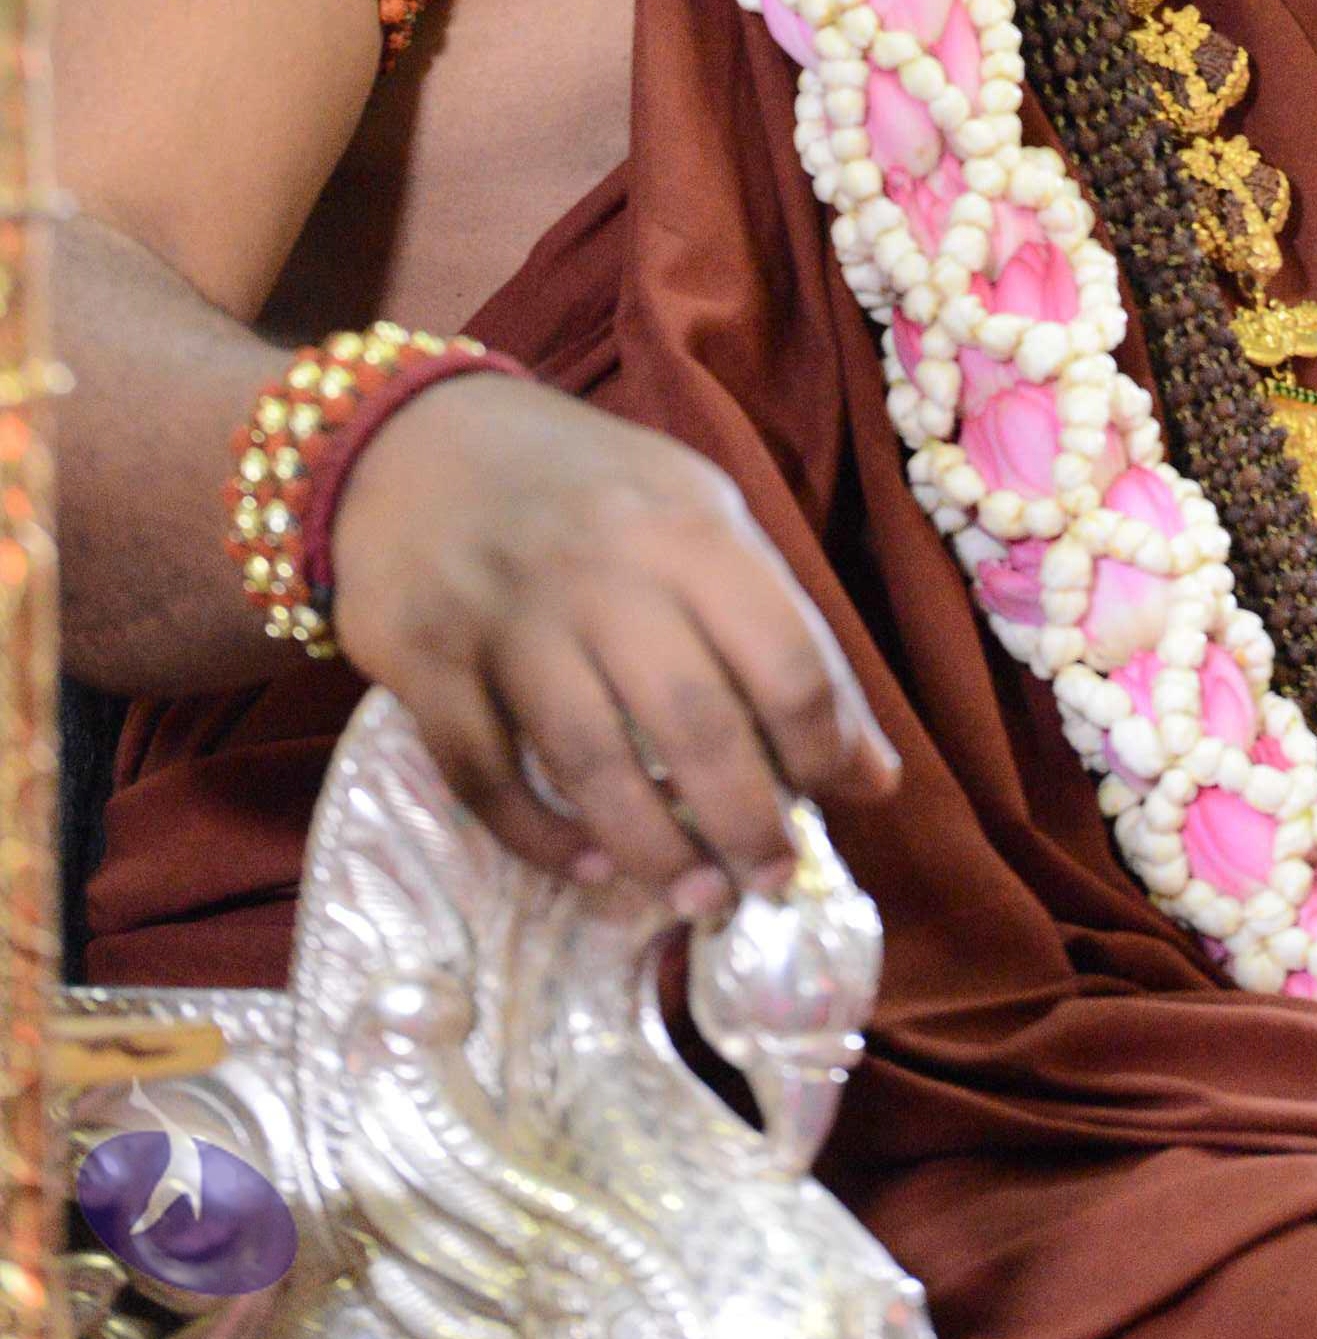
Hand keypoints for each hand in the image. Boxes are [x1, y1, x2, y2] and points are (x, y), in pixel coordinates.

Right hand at [325, 372, 898, 915]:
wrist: (419, 440)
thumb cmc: (589, 493)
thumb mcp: (700, 522)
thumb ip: (786, 634)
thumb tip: (876, 777)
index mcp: (690, 527)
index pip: (785, 656)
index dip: (821, 747)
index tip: (831, 798)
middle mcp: (603, 569)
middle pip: (695, 722)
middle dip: (746, 822)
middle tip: (767, 881)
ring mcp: (509, 616)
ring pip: (592, 762)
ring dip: (654, 852)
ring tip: (696, 899)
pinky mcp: (425, 661)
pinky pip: (484, 776)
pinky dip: (538, 838)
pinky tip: (586, 868)